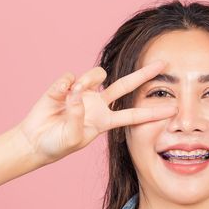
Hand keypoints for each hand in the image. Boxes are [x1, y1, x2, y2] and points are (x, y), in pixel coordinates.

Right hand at [15, 60, 176, 165]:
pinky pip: (70, 77)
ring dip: (88, 81)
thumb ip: (78, 118)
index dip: (153, 112)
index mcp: (105, 121)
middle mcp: (98, 104)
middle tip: (163, 64)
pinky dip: (64, 85)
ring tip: (71, 96)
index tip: (173, 109)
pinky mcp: (65, 86)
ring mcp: (83, 93)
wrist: (34, 142)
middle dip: (144, 74)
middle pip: (126, 85)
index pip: (134, 115)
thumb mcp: (72, 138)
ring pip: (97, 74)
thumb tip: (78, 95)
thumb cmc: (57, 145)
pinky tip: (58, 95)